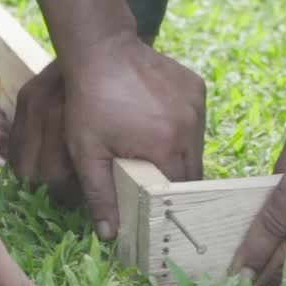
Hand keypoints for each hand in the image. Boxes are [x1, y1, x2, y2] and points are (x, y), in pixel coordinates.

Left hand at [11, 32, 204, 237]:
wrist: (101, 49)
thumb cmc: (89, 102)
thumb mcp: (87, 153)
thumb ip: (100, 195)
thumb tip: (110, 235)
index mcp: (167, 146)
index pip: (178, 189)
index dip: (168, 201)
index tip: (156, 207)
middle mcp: (190, 127)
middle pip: (192, 170)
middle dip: (174, 179)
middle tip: (153, 180)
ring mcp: (196, 106)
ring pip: (196, 146)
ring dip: (179, 153)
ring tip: (154, 150)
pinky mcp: (197, 89)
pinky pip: (195, 122)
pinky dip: (181, 128)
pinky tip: (158, 122)